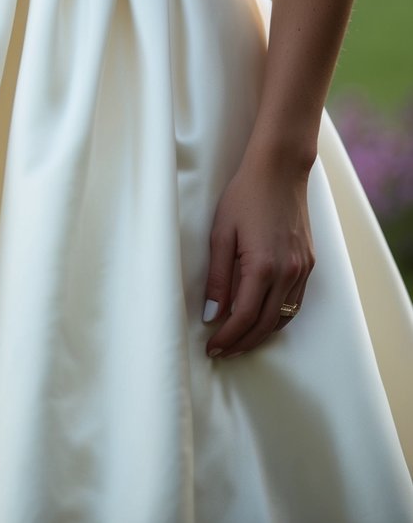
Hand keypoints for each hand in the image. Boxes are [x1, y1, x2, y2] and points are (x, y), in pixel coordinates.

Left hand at [201, 151, 315, 357]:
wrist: (279, 170)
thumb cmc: (245, 196)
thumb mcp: (221, 233)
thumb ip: (218, 276)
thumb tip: (212, 313)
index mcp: (263, 267)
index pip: (245, 317)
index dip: (227, 337)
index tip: (211, 348)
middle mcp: (288, 273)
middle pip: (266, 324)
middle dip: (242, 342)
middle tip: (221, 351)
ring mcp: (302, 269)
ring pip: (284, 317)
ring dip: (261, 334)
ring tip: (239, 340)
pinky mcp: (309, 263)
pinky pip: (295, 302)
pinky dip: (278, 317)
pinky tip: (262, 318)